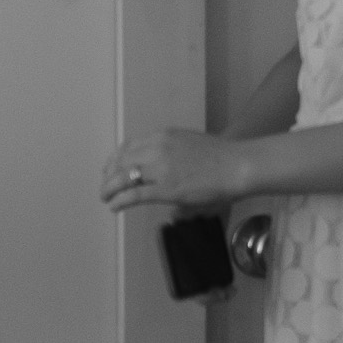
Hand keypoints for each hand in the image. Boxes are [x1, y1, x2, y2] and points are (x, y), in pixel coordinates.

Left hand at [101, 129, 237, 214]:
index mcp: (162, 136)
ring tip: (105, 197)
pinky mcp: (166, 188)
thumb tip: (159, 171)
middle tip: (105, 187)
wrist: (237, 165)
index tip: (109, 169)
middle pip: (121, 161)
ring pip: (123, 177)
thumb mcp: (188, 144)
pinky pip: (134, 194)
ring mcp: (161, 168)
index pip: (128, 147)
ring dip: (109, 188)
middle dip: (109, 175)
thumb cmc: (219, 156)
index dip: (115, 160)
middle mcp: (157, 148)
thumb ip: (170, 153)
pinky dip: (120, 200)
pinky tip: (114, 206)